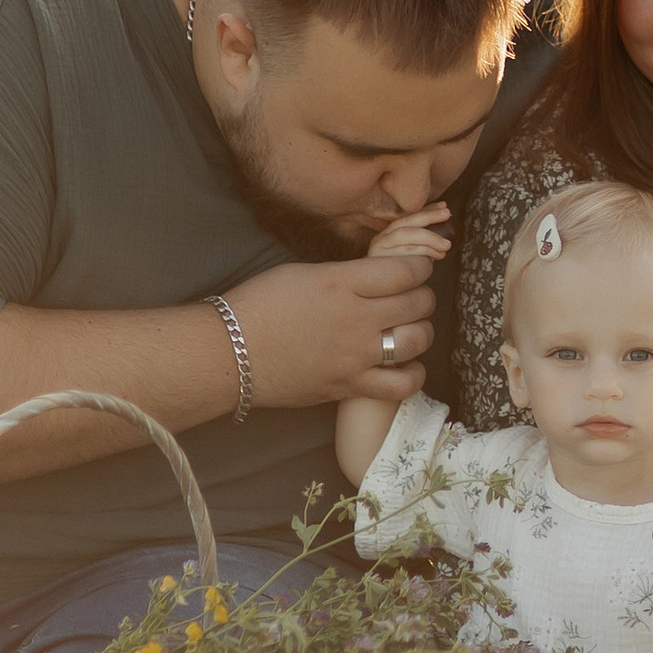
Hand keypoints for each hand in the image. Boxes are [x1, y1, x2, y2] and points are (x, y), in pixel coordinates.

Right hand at [228, 244, 443, 411]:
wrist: (228, 353)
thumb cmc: (258, 305)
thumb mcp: (304, 273)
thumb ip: (346, 274)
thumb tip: (376, 277)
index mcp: (342, 282)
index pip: (407, 270)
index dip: (421, 266)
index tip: (419, 267)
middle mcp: (356, 318)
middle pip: (418, 303)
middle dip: (423, 294)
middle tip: (413, 294)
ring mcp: (355, 356)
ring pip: (417, 340)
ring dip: (422, 330)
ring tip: (411, 326)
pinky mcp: (349, 386)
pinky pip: (401, 385)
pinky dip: (413, 373)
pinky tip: (406, 364)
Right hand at [363, 202, 450, 273]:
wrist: (380, 296)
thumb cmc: (401, 276)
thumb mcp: (414, 254)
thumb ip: (425, 240)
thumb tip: (445, 216)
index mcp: (388, 234)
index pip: (408, 217)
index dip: (427, 210)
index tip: (445, 207)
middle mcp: (380, 239)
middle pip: (405, 222)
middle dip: (428, 216)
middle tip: (447, 214)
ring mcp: (378, 251)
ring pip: (406, 235)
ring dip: (430, 238)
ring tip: (446, 245)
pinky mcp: (381, 263)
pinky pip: (406, 252)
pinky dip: (424, 252)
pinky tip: (437, 257)